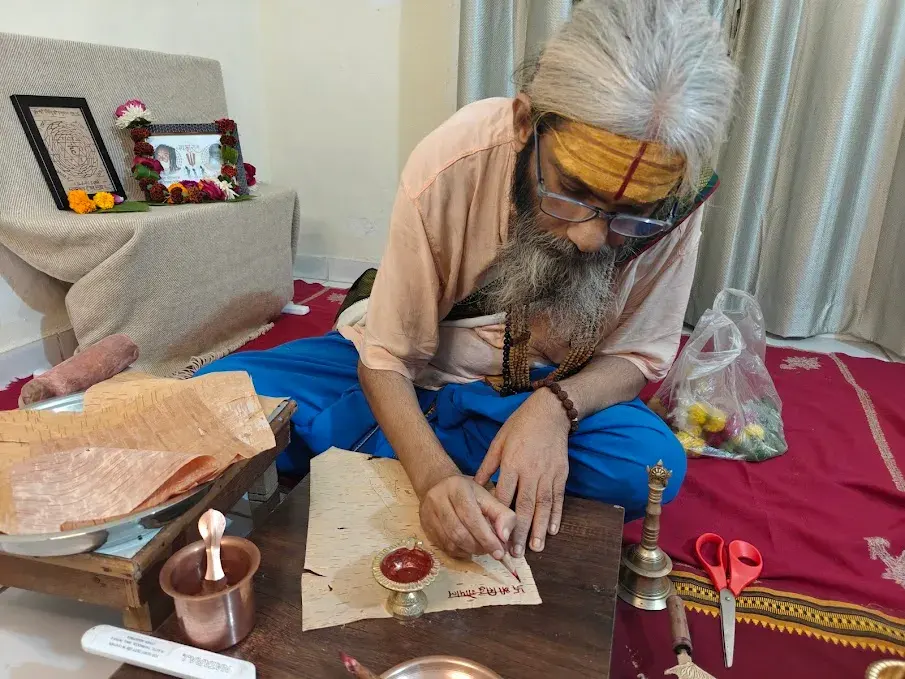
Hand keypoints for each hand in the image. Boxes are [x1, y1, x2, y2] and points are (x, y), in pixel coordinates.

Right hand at [419, 475, 515, 558]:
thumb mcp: (487, 497)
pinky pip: (444, 547)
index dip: (486, 537)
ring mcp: (428, 514)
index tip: (499, 552)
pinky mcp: (424, 526)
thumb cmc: (467, 492)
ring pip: (450, 542)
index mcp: (457, 488)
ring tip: (481, 548)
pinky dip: (460, 552)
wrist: (438, 484)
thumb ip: (502, 515)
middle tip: (492, 551)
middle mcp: (438, 499)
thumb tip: (504, 538)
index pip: (471, 517)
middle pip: (459, 532)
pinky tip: (468, 548)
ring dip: (470, 550)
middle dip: (479, 546)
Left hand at [474, 390, 568, 555]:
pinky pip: (558, 498)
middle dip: (520, 532)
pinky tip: (552, 530)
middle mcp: (530, 472)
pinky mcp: (561, 474)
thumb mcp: (498, 441)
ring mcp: (548, 474)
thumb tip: (475, 486)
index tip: (494, 535)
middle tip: (516, 553)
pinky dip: (556, 515)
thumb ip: (488, 465)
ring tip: (535, 548)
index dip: (499, 517)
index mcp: (512, 463)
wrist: (550, 413)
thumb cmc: (520, 426)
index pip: (504, 495)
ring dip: (539, 529)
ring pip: (543, 506)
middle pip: (524, 506)